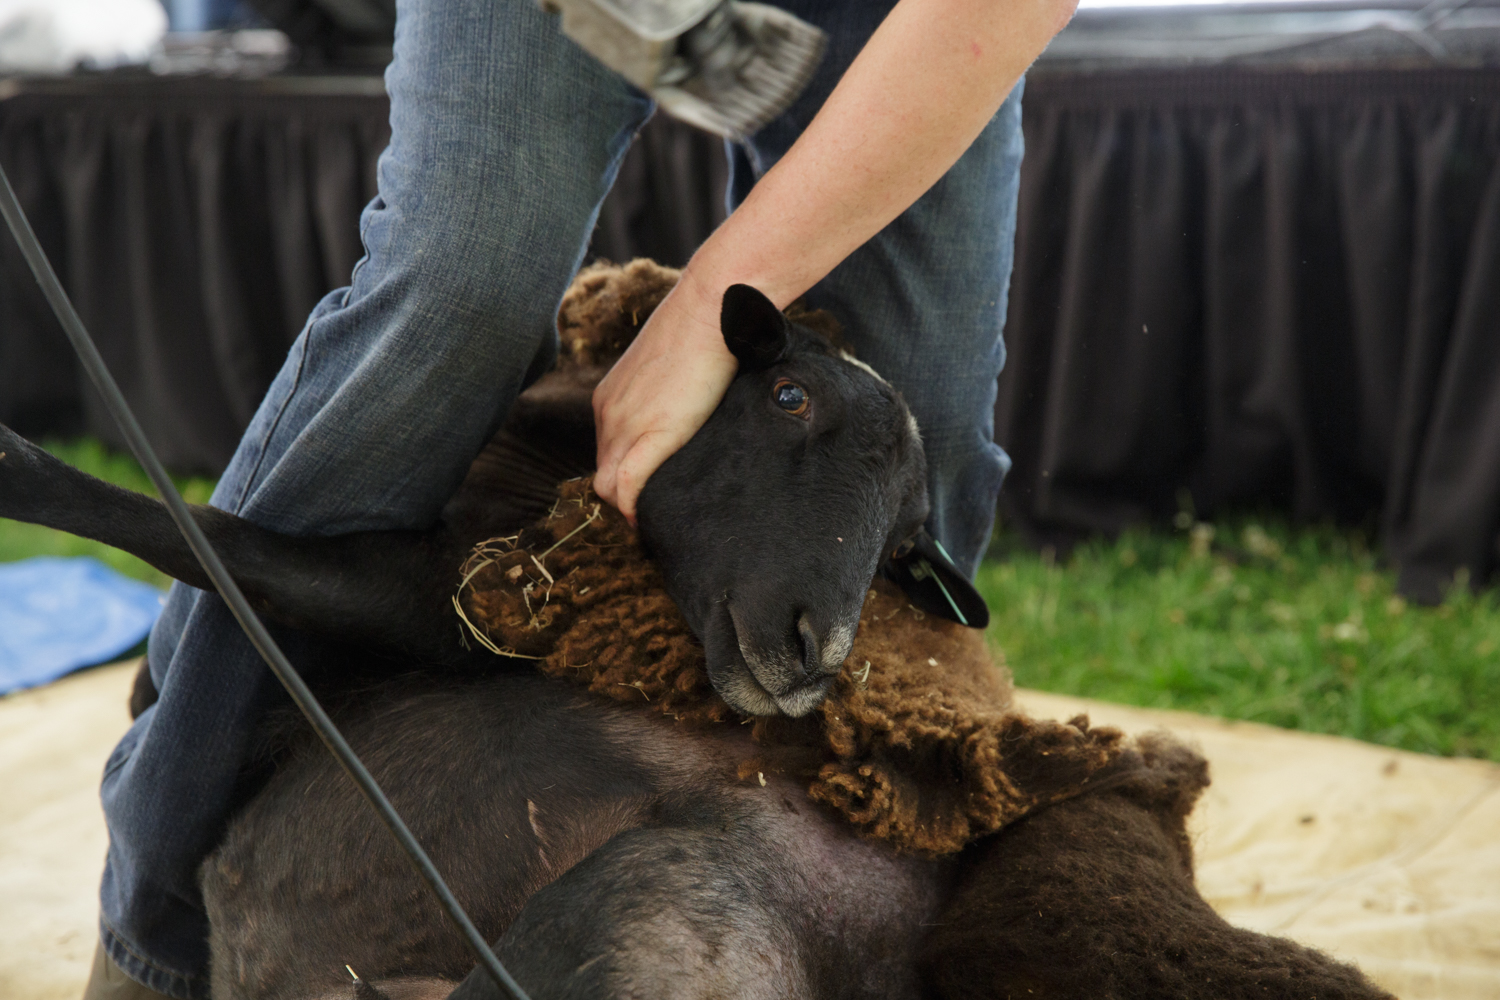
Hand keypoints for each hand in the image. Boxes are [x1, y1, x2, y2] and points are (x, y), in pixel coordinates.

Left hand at [592, 272, 737, 523]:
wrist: (712, 308)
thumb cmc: (705, 329)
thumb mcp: (675, 368)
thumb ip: (670, 397)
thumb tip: (690, 412)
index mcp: (611, 398)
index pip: (607, 454)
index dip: (624, 480)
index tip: (649, 494)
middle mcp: (609, 413)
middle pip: (603, 475)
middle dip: (624, 499)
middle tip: (655, 514)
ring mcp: (625, 424)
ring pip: (608, 486)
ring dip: (629, 506)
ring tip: (657, 519)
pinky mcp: (650, 433)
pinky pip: (626, 487)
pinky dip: (633, 510)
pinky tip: (649, 522)